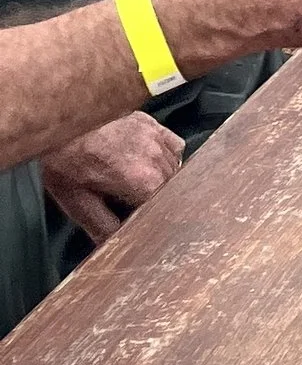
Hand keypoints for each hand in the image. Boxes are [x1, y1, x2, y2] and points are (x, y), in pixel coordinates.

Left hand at [40, 112, 183, 245]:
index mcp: (143, 181)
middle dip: (156, 201)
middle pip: (172, 190)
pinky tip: (151, 163)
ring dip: (163, 181)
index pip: (164, 210)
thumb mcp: (77, 202)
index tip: (138, 222)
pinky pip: (174, 146)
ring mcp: (157, 138)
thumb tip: (115, 244)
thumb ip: (102, 227)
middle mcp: (157, 158)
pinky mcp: (153, 124)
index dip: (151, 220)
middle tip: (134, 208)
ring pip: (176, 169)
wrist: (63, 120)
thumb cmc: (66, 158)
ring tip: (139, 187)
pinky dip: (168, 157)